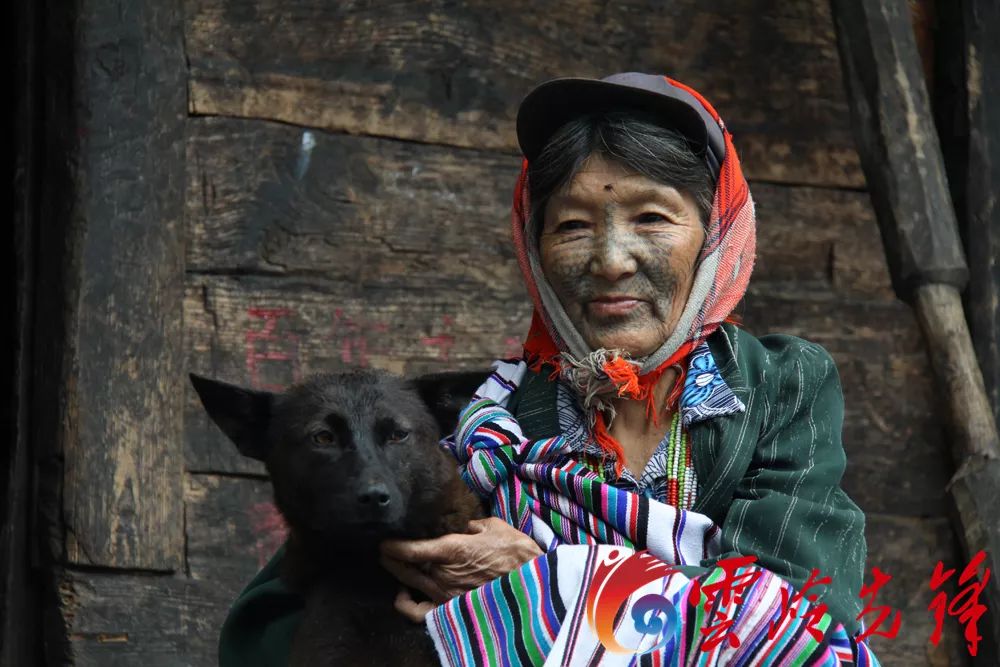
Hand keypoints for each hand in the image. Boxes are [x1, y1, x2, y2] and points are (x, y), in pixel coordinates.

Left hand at [380, 517, 542, 621]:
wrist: (534, 586)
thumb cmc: (516, 554)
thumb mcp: (495, 527)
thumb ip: (472, 524)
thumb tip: (462, 523)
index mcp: (450, 550)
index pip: (408, 548)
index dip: (391, 543)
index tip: (383, 537)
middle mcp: (442, 574)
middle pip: (401, 566)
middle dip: (388, 556)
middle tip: (384, 547)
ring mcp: (444, 595)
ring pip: (407, 584)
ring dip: (395, 573)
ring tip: (391, 564)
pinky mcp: (449, 610)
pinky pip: (417, 612)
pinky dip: (405, 603)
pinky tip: (403, 594)